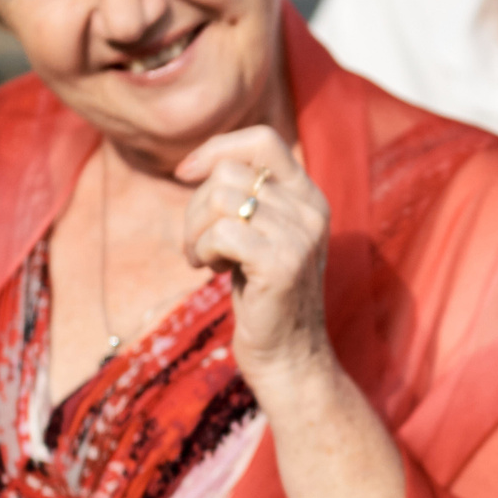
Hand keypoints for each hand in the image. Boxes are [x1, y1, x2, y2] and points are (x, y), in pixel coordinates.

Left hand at [174, 126, 332, 395]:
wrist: (289, 357)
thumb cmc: (264, 296)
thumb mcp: (262, 236)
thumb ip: (247, 197)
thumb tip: (197, 164)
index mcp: (309, 196)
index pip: (262, 140)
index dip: (216, 148)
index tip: (185, 174)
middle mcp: (311, 209)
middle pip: (228, 172)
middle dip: (195, 207)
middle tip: (199, 243)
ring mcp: (300, 236)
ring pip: (219, 198)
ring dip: (195, 231)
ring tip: (205, 258)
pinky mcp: (281, 264)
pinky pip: (220, 233)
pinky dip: (201, 250)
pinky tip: (211, 271)